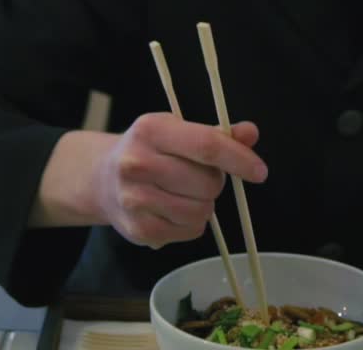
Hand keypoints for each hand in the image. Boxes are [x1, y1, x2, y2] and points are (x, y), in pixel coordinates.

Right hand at [95, 112, 265, 246]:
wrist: (102, 179)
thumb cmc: (149, 150)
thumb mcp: (178, 131)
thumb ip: (217, 134)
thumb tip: (251, 133)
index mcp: (151, 130)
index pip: (206, 145)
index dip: (238, 159)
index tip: (260, 171)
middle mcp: (137, 163)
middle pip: (207, 182)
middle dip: (215, 182)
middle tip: (200, 177)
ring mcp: (135, 198)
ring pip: (201, 211)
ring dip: (205, 204)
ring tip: (186, 194)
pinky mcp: (138, 229)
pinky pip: (190, 231)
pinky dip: (193, 224)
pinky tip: (175, 209)